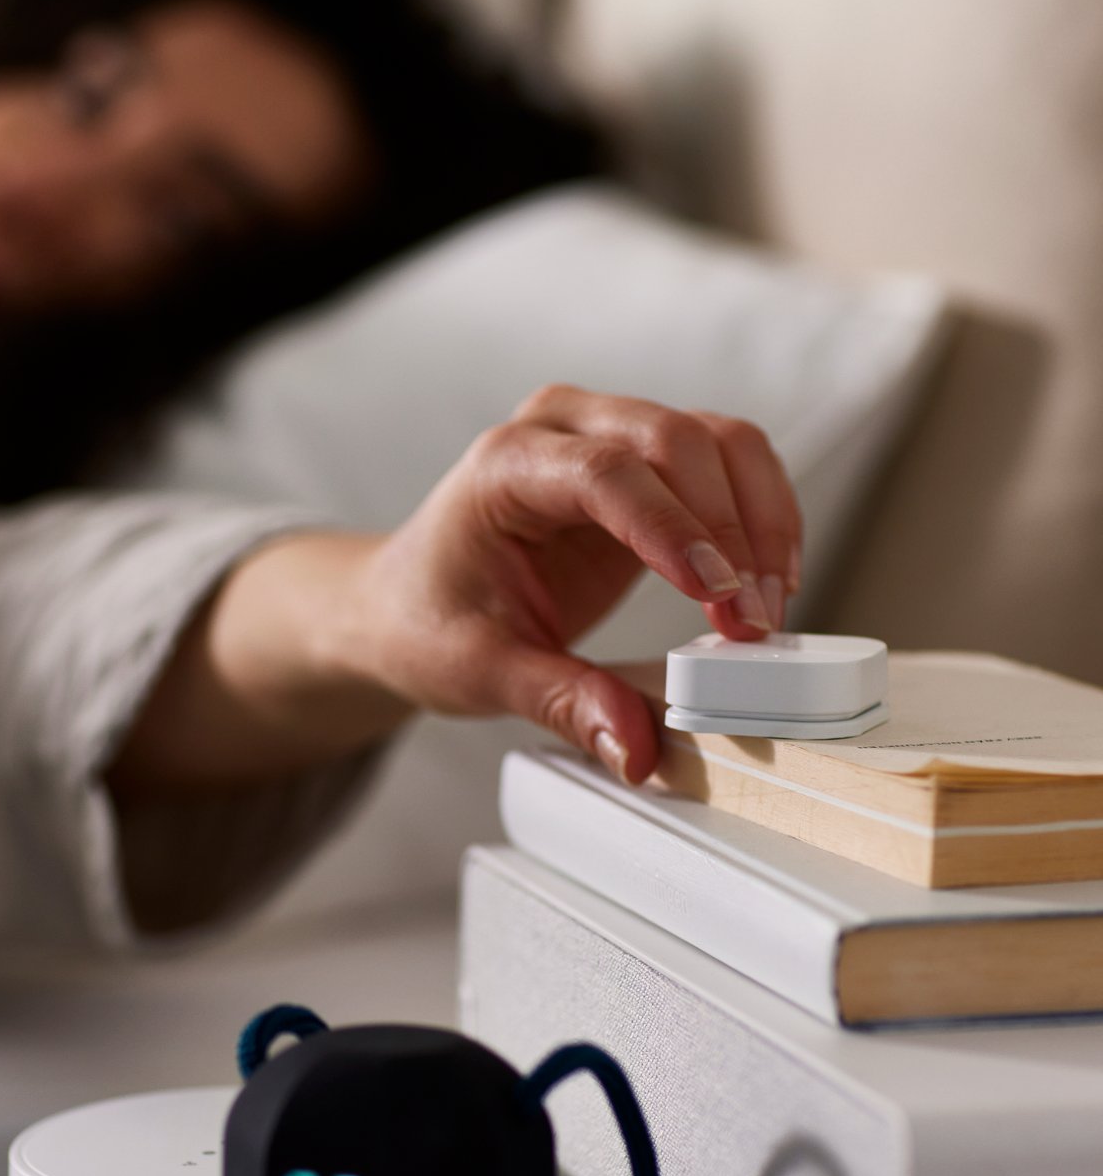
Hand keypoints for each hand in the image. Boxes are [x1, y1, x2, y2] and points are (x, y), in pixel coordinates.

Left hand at [346, 385, 801, 783]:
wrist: (407, 602)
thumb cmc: (428, 621)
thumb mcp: (480, 671)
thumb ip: (561, 702)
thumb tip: (636, 746)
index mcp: (505, 465)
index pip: (604, 474)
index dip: (673, 530)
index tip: (720, 596)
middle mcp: (561, 429)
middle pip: (675, 441)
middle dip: (731, 530)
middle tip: (752, 624)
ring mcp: (609, 435)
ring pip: (718, 441)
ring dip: (761, 519)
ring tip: (768, 607)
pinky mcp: (647, 464)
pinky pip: (727, 463)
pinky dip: (762, 514)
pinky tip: (768, 579)